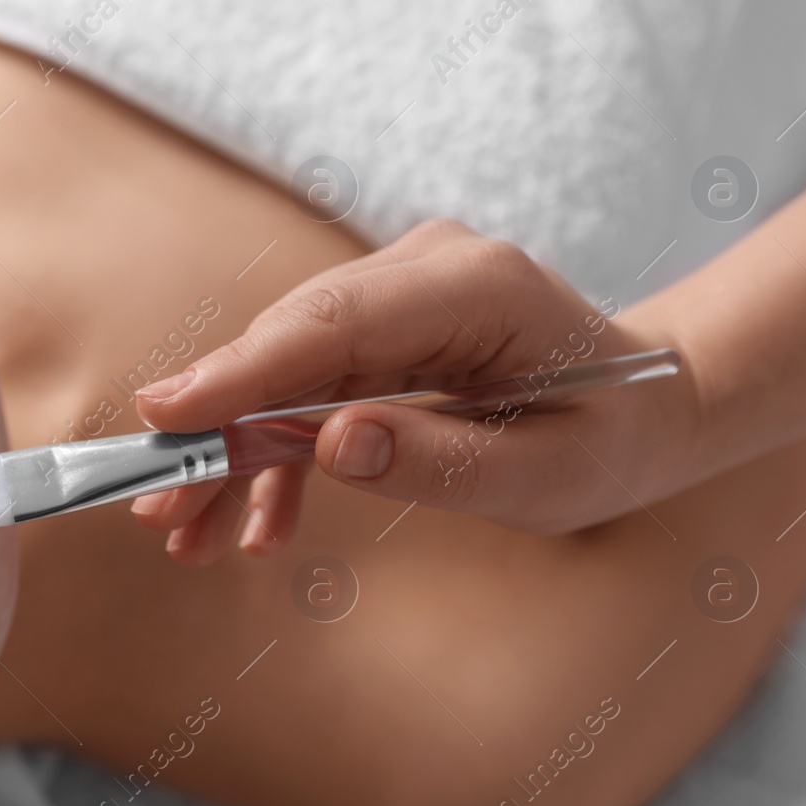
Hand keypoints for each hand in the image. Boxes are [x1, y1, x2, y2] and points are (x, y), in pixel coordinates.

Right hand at [130, 220, 702, 564]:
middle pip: (291, 344)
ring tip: (188, 534)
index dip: (242, 371)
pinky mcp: (382, 328)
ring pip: (285, 368)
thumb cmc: (610, 439)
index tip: (164, 415)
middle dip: (218, 428)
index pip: (332, 322)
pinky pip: (308, 386)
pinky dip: (275, 453)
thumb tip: (329, 448)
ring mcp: (398, 294)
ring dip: (233, 451)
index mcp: (476, 287)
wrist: (648, 404)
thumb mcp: (546, 477)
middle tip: (156, 504)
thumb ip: (440, 461)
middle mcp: (424, 271)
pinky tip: (257, 524)